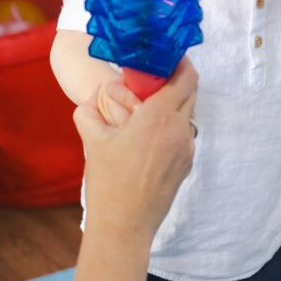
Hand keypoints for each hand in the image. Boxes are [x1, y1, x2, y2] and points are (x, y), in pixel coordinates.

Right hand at [73, 58, 197, 242]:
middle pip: (190, 93)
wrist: (124, 225)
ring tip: (150, 108)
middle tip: (155, 77)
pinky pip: (184, 136)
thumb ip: (89, 112)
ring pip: (188, 115)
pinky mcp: (186, 166)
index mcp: (159, 117)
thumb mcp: (92, 139)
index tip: (168, 55)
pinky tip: (151, 136)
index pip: (185, 78)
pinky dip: (173, 127)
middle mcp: (180, 130)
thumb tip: (91, 100)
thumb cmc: (108, 181)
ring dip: (174, 106)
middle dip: (177, 81)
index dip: (181, 62)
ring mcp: (186, 149)